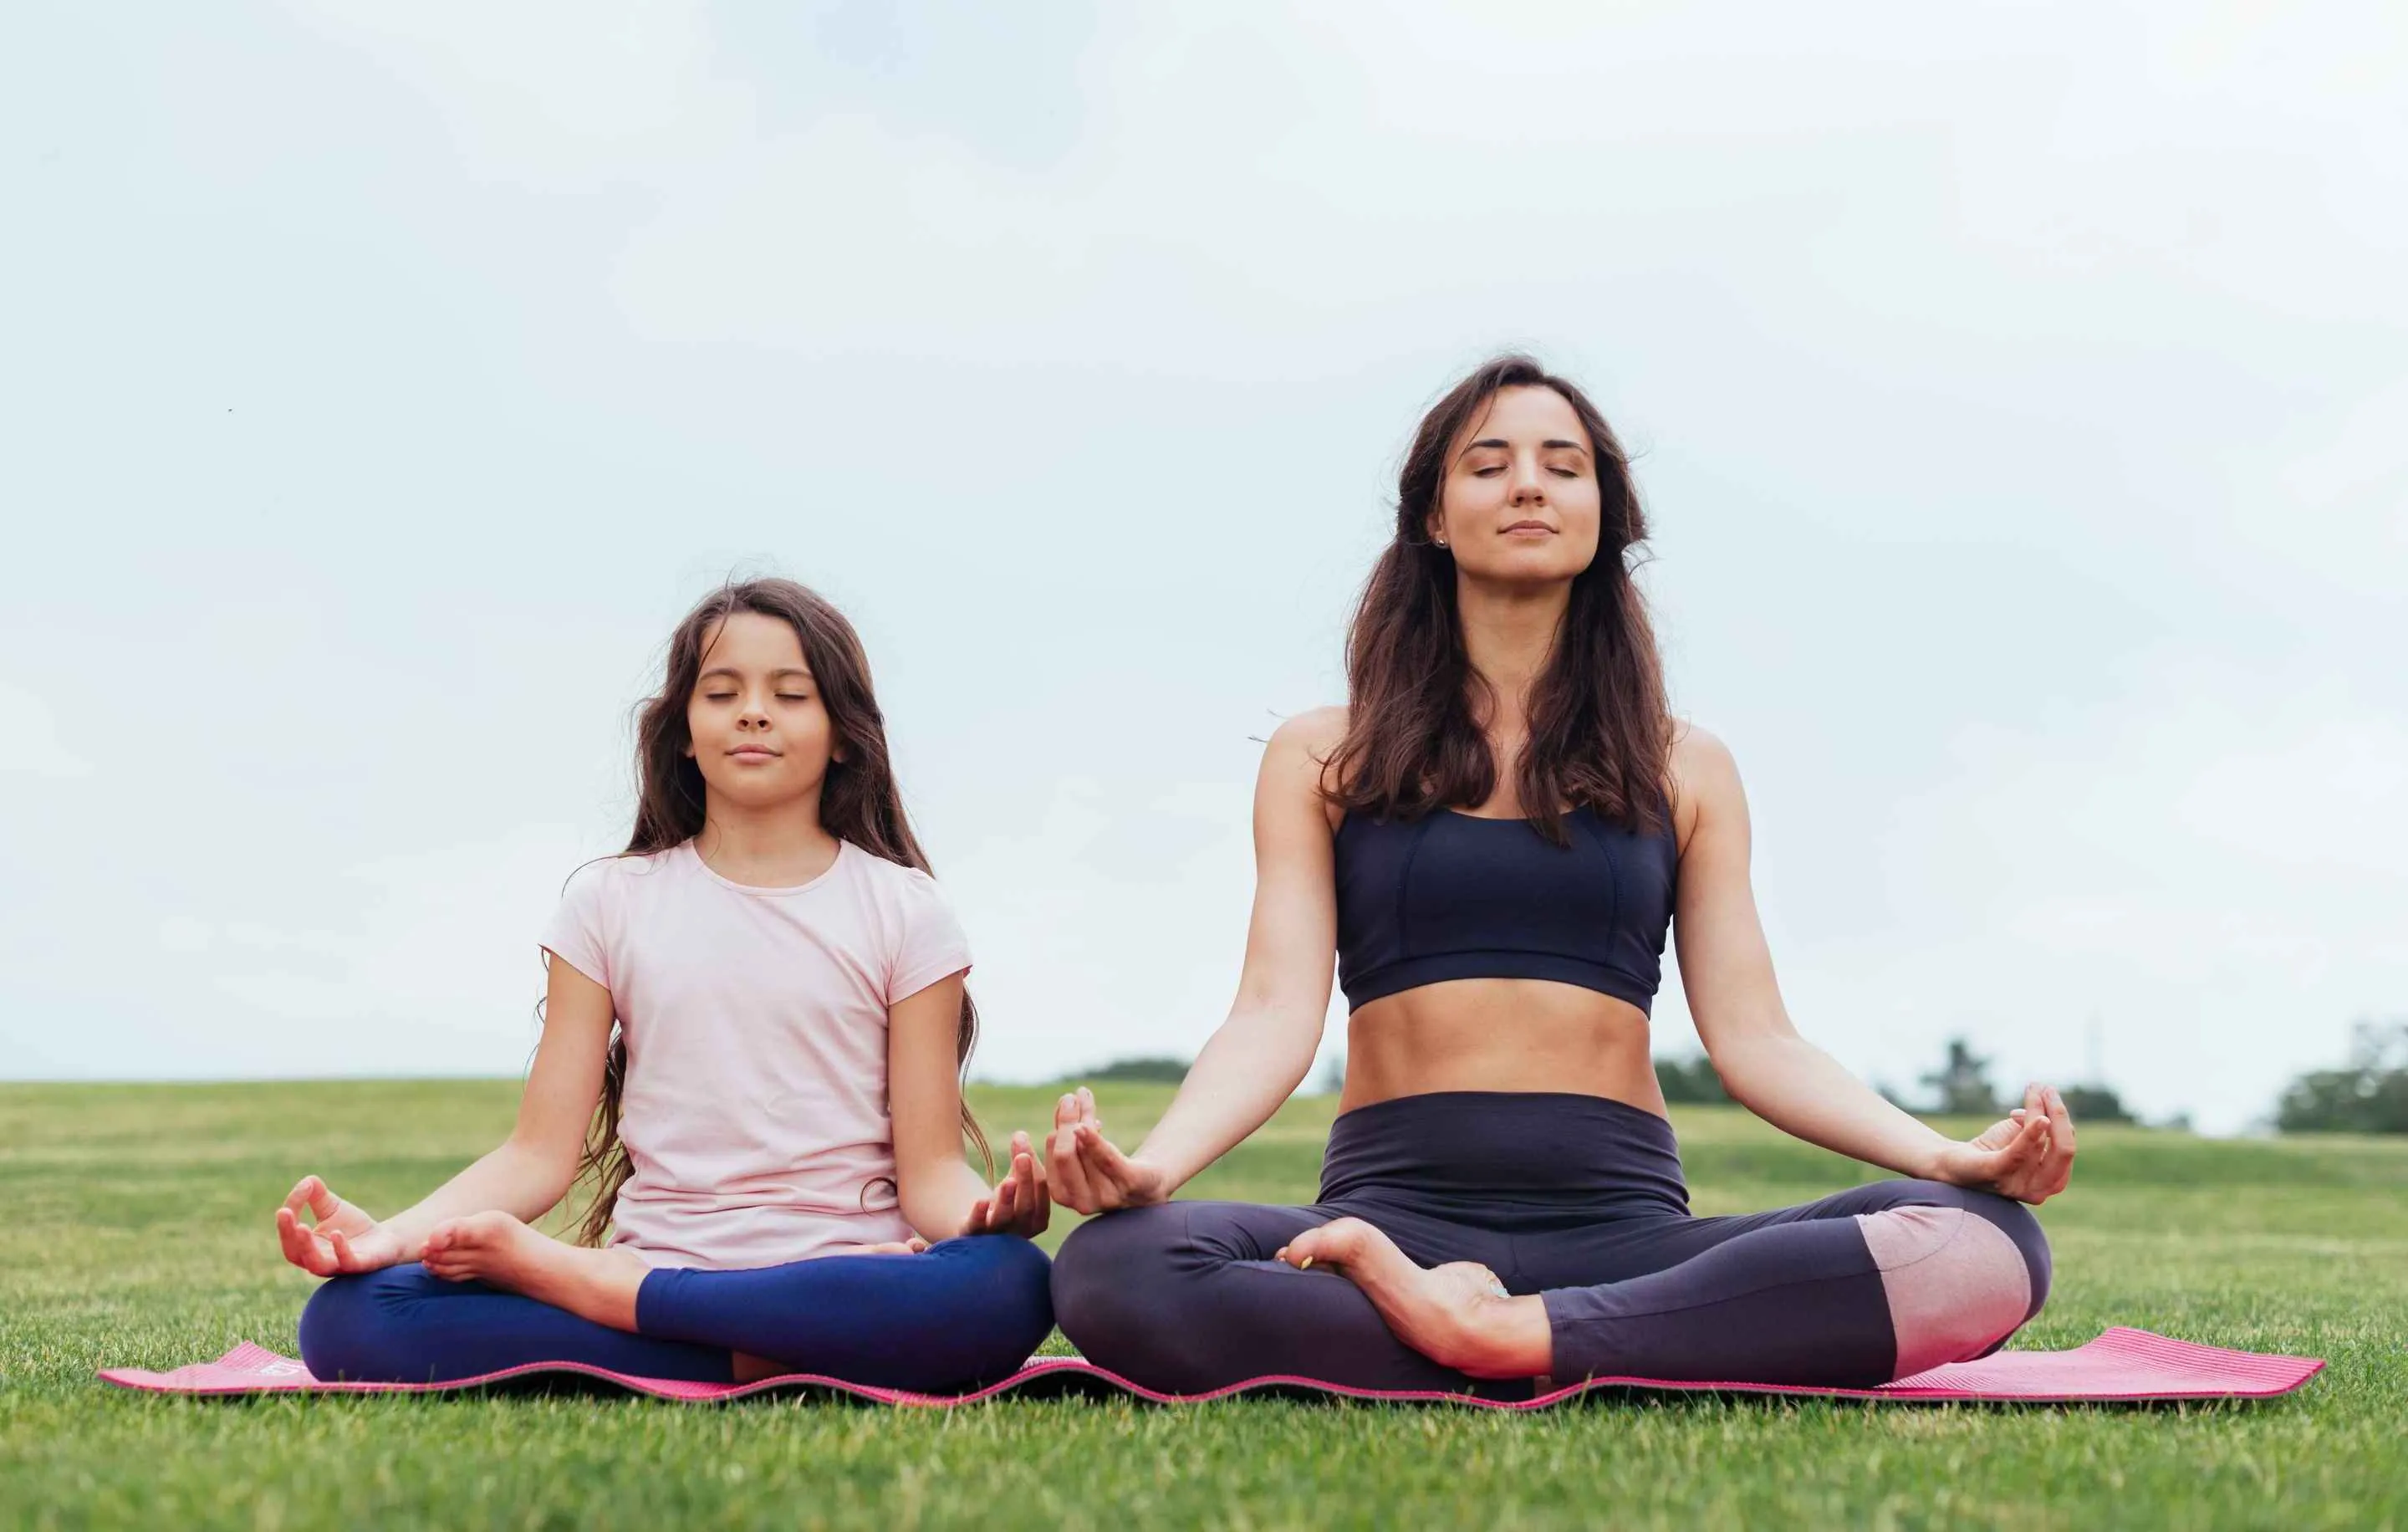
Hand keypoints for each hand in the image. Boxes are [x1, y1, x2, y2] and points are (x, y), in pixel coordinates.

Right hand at [274, 1175, 407, 1275]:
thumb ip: (316, 1194)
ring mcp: (338, 1265)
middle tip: (283, 1212)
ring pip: (317, 1264)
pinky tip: (337, 1233)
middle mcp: (318, 1260)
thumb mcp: (332, 1207)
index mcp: (307, 1247)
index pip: (290, 1235)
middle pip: (294, 1253)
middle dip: (287, 1233)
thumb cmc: (352, 1225)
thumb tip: (307, 1181)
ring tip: (301, 1226)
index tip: (294, 1196)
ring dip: (307, 1247)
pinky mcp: (360, 1265)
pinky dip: (340, 1250)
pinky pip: (347, 1262)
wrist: (385, 1238)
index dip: (287, 1218)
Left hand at [960, 1131, 1050, 1237]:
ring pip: (1004, 1218)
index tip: (1030, 1150)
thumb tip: (1020, 1134)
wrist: (974, 1225)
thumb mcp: (1016, 1179)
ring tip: (1009, 1180)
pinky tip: (982, 1201)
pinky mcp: (971, 1235)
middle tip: (1023, 1158)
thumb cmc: (1005, 1201)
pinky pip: (976, 1227)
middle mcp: (1020, 1231)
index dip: (1036, 1172)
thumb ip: (1021, 1157)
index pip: (1042, 1195)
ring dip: (1007, 1199)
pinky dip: (979, 1215)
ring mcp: (996, 1236)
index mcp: (1037, 1218)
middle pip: (1025, 1207)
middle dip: (1026, 1181)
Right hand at [1045, 1087, 1169, 1214]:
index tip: (1063, 1104)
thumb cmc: (1111, 1166)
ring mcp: (1107, 1197)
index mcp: (1065, 1196)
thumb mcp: (1085, 1152)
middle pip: (1064, 1155)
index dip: (1055, 1130)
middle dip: (1065, 1122)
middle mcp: (1083, 1203)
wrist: (1153, 1184)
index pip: (1053, 1157)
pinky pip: (1107, 1160)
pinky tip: (1087, 1124)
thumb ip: (1070, 1132)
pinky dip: (1094, 1141)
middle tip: (1070, 1097)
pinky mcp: (1131, 1184)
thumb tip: (1064, 1102)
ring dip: (1085, 1117)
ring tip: (1085, 1097)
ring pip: (1086, 1150)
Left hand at [1927, 1084, 2077, 1204]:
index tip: (2048, 1092)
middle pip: (2064, 1150)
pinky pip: (2018, 1154)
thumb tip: (2044, 1117)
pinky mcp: (1995, 1174)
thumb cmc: (1993, 1149)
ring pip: (2040, 1143)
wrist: (1953, 1163)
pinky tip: (2039, 1119)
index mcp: (2051, 1182)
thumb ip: (2039, 1125)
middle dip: (2059, 1116)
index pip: (2067, 1148)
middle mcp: (2039, 1190)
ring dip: (2037, 1110)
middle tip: (2048, 1089)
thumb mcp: (2022, 1134)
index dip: (2062, 1120)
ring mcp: (2018, 1186)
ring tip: (2033, 1088)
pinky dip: (2030, 1135)